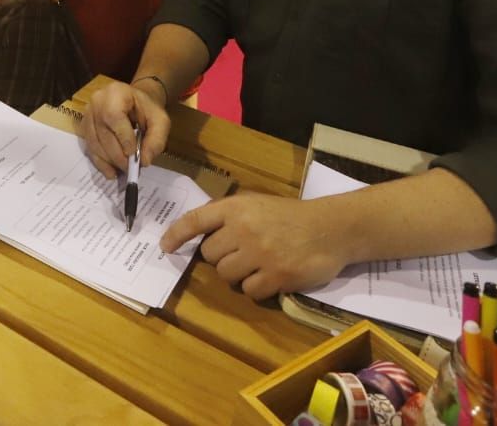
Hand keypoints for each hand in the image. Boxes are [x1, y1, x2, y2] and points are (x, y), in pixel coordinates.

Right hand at [81, 81, 168, 177]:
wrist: (134, 102)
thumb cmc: (147, 109)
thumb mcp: (160, 121)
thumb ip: (156, 139)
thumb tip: (144, 161)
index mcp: (115, 92)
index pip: (114, 117)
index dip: (123, 138)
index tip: (134, 155)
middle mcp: (96, 101)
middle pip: (102, 133)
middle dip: (117, 155)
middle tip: (130, 169)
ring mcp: (87, 113)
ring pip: (94, 143)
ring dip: (109, 161)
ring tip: (123, 171)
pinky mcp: (84, 126)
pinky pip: (89, 147)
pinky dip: (100, 162)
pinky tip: (110, 172)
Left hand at [159, 193, 348, 300]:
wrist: (332, 228)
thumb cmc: (291, 216)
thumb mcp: (257, 204)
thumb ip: (229, 216)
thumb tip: (199, 234)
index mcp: (237, 208)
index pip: (196, 220)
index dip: (176, 235)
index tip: (165, 247)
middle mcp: (244, 229)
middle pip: (210, 256)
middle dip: (221, 258)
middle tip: (242, 254)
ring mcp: (260, 254)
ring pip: (227, 276)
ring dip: (238, 275)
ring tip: (259, 265)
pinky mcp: (276, 276)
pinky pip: (250, 292)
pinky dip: (258, 289)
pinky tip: (272, 277)